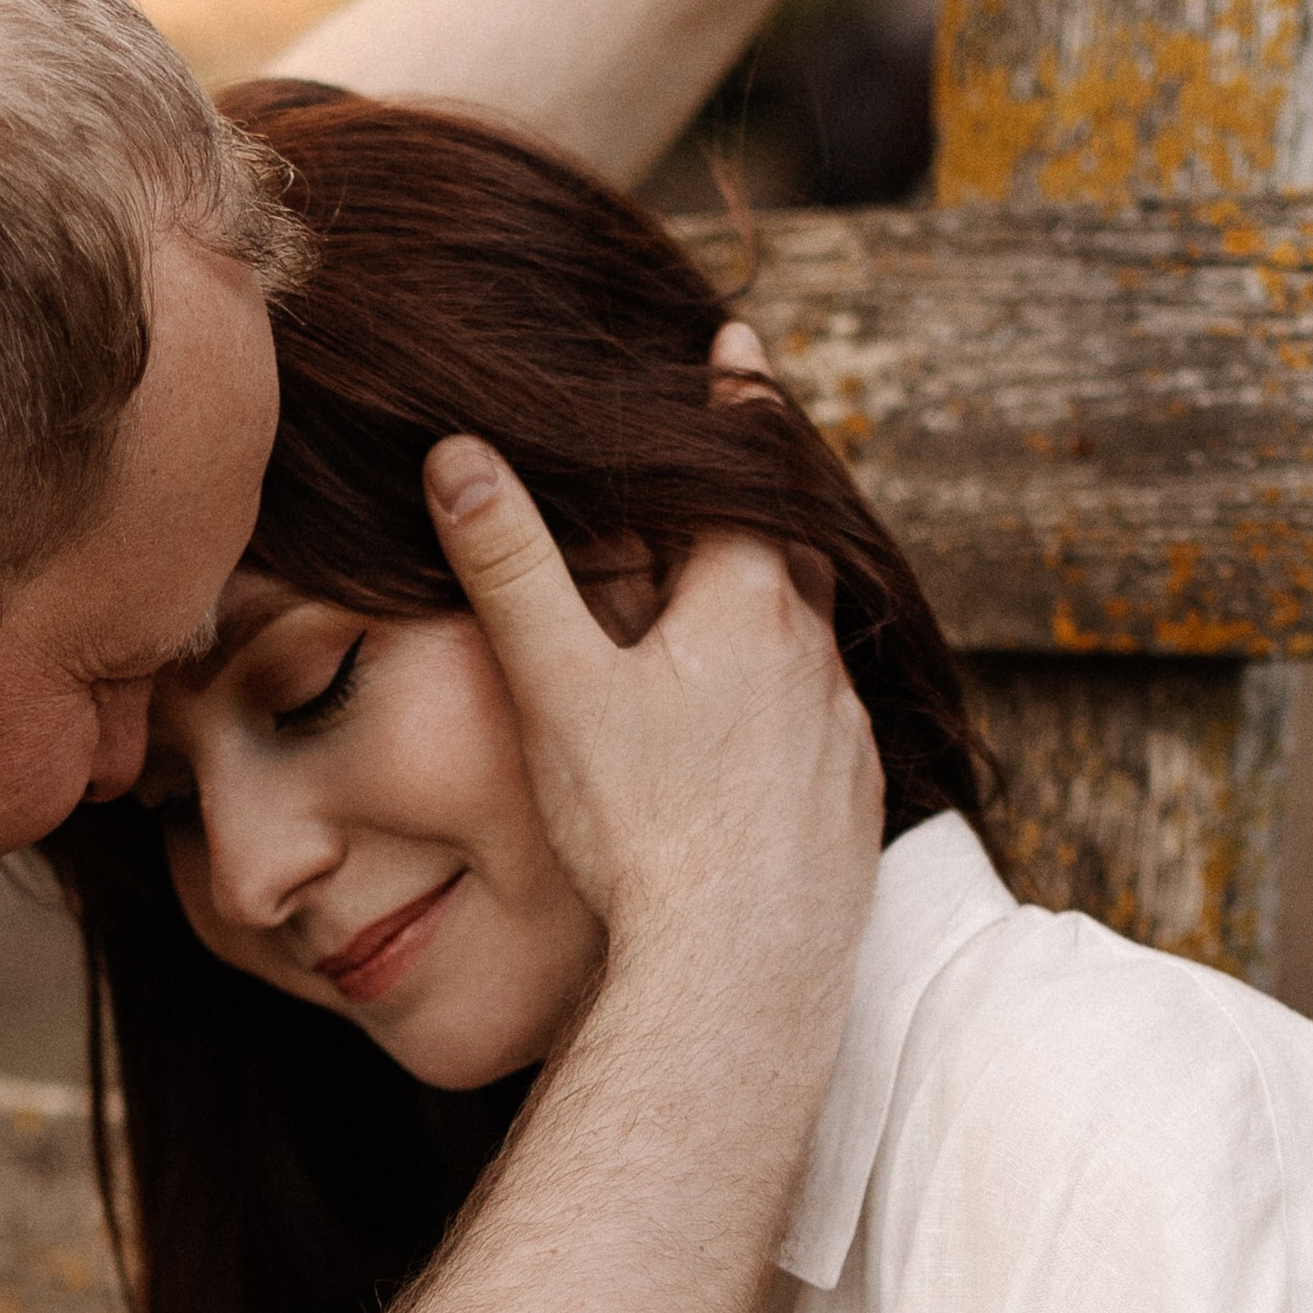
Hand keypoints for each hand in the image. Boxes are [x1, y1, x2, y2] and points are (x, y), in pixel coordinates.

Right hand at [422, 422, 882, 968]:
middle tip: (735, 465)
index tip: (734, 340)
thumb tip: (459, 453)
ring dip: (778, 607)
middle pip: (793, 546)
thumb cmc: (643, 830)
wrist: (737, 972)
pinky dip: (794, 697)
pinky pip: (828, 722)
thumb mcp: (557, 686)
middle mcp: (813, 655)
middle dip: (760, 502)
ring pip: (814, 639)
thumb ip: (512, 568)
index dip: (735, 397)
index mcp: (748, 603)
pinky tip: (763, 728)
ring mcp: (843, 732)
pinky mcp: (853, 804)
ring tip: (739, 599)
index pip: (745, 467)